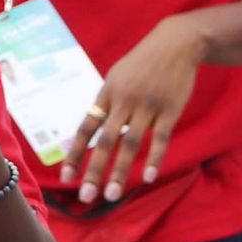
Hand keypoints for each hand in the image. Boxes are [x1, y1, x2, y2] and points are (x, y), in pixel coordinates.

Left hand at [61, 14, 205, 202]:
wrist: (175, 44)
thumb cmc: (143, 63)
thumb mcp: (117, 77)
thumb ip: (107, 104)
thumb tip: (94, 129)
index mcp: (106, 94)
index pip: (86, 128)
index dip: (75, 153)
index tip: (66, 177)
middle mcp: (123, 101)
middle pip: (104, 141)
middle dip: (93, 170)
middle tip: (85, 197)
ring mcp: (146, 106)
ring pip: (130, 144)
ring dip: (120, 171)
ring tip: (111, 195)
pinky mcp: (170, 109)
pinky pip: (160, 138)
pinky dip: (153, 159)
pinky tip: (146, 178)